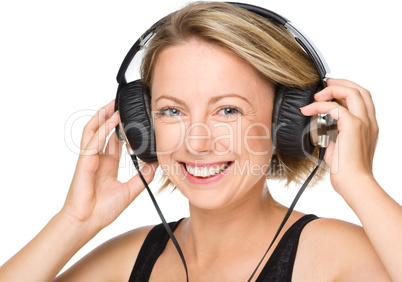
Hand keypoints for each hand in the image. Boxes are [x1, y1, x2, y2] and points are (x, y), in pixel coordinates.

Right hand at [61, 100, 157, 230]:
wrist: (87, 223)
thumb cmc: (103, 210)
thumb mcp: (130, 191)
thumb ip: (143, 177)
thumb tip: (156, 165)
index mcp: (107, 165)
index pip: (114, 141)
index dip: (121, 129)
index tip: (131, 118)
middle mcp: (98, 159)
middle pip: (103, 132)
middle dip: (110, 117)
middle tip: (120, 104)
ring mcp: (90, 159)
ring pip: (94, 132)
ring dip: (102, 118)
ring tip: (112, 105)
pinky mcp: (84, 162)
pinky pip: (92, 142)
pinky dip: (101, 130)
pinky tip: (110, 121)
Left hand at [301, 78, 377, 194]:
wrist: (354, 183)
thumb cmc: (346, 170)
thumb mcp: (340, 147)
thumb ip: (336, 134)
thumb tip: (322, 127)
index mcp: (368, 126)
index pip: (362, 99)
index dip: (347, 89)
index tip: (330, 88)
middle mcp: (369, 122)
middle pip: (360, 90)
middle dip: (341, 82)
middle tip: (324, 83)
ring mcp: (363, 123)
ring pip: (352, 92)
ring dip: (332, 89)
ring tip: (316, 95)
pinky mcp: (353, 126)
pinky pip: (335, 107)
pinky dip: (320, 105)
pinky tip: (308, 110)